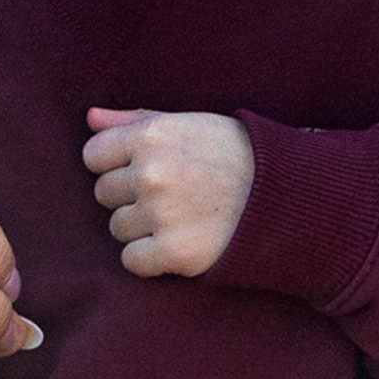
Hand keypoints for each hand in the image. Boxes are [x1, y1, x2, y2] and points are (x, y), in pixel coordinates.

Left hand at [84, 107, 254, 277]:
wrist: (288, 197)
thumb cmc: (236, 155)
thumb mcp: (190, 124)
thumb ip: (136, 120)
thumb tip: (90, 117)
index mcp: (152, 135)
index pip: (94, 155)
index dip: (117, 165)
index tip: (146, 171)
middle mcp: (151, 173)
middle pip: (104, 194)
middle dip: (131, 197)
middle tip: (172, 196)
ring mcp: (160, 214)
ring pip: (118, 228)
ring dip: (142, 228)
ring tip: (181, 218)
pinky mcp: (172, 251)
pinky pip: (132, 260)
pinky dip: (152, 258)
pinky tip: (179, 243)